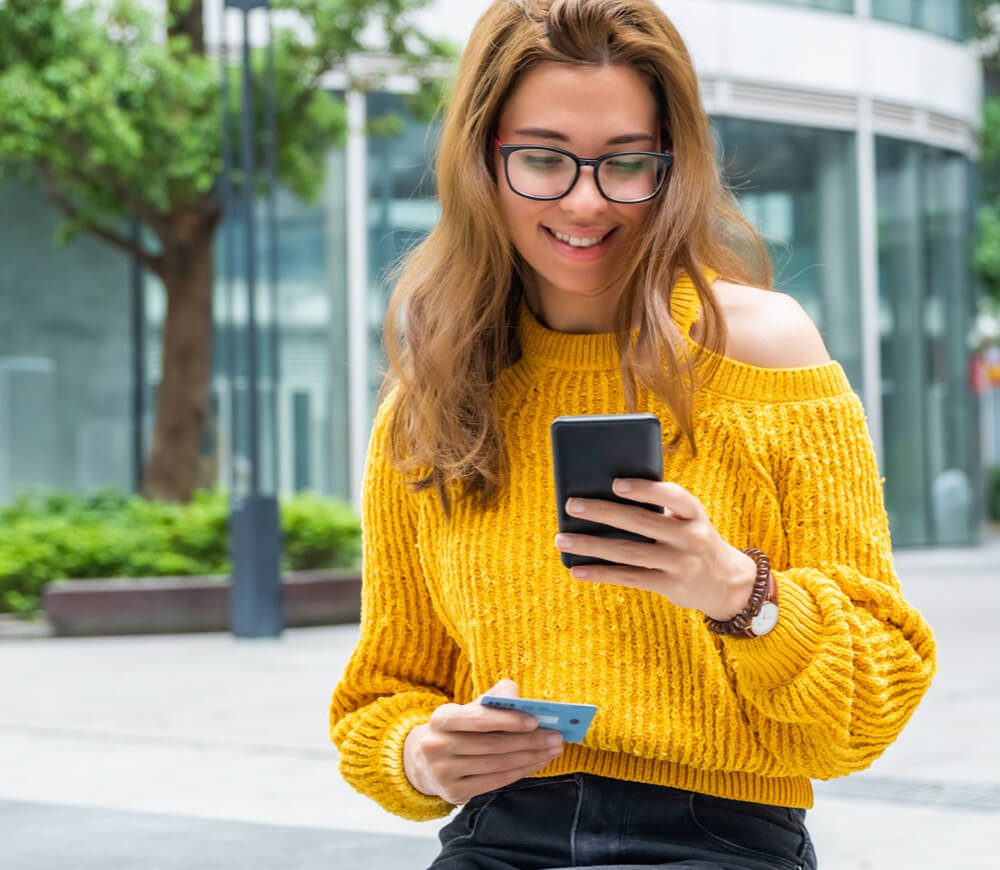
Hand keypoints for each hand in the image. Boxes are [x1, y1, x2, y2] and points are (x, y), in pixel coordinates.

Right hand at [402, 679, 563, 804]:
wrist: (425, 761)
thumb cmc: (457, 730)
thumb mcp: (467, 709)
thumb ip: (492, 699)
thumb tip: (518, 696)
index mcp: (441, 718)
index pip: (478, 718)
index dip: (508, 719)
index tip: (536, 720)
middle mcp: (437, 745)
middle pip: (493, 744)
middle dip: (530, 741)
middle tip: (556, 737)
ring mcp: (443, 772)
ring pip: (497, 764)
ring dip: (530, 757)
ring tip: (552, 750)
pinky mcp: (453, 793)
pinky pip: (495, 781)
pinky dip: (520, 772)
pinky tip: (536, 763)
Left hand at [553, 479, 755, 620]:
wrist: (727, 583)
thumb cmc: (692, 539)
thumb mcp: (687, 520)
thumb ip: (658, 508)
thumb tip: (604, 498)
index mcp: (694, 513)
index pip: (673, 496)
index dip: (645, 489)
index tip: (616, 484)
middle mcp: (690, 537)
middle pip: (641, 522)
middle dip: (603, 512)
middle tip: (571, 504)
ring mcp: (680, 564)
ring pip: (628, 552)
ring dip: (591, 545)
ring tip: (562, 539)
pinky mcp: (670, 586)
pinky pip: (629, 577)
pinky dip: (600, 573)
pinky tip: (577, 569)